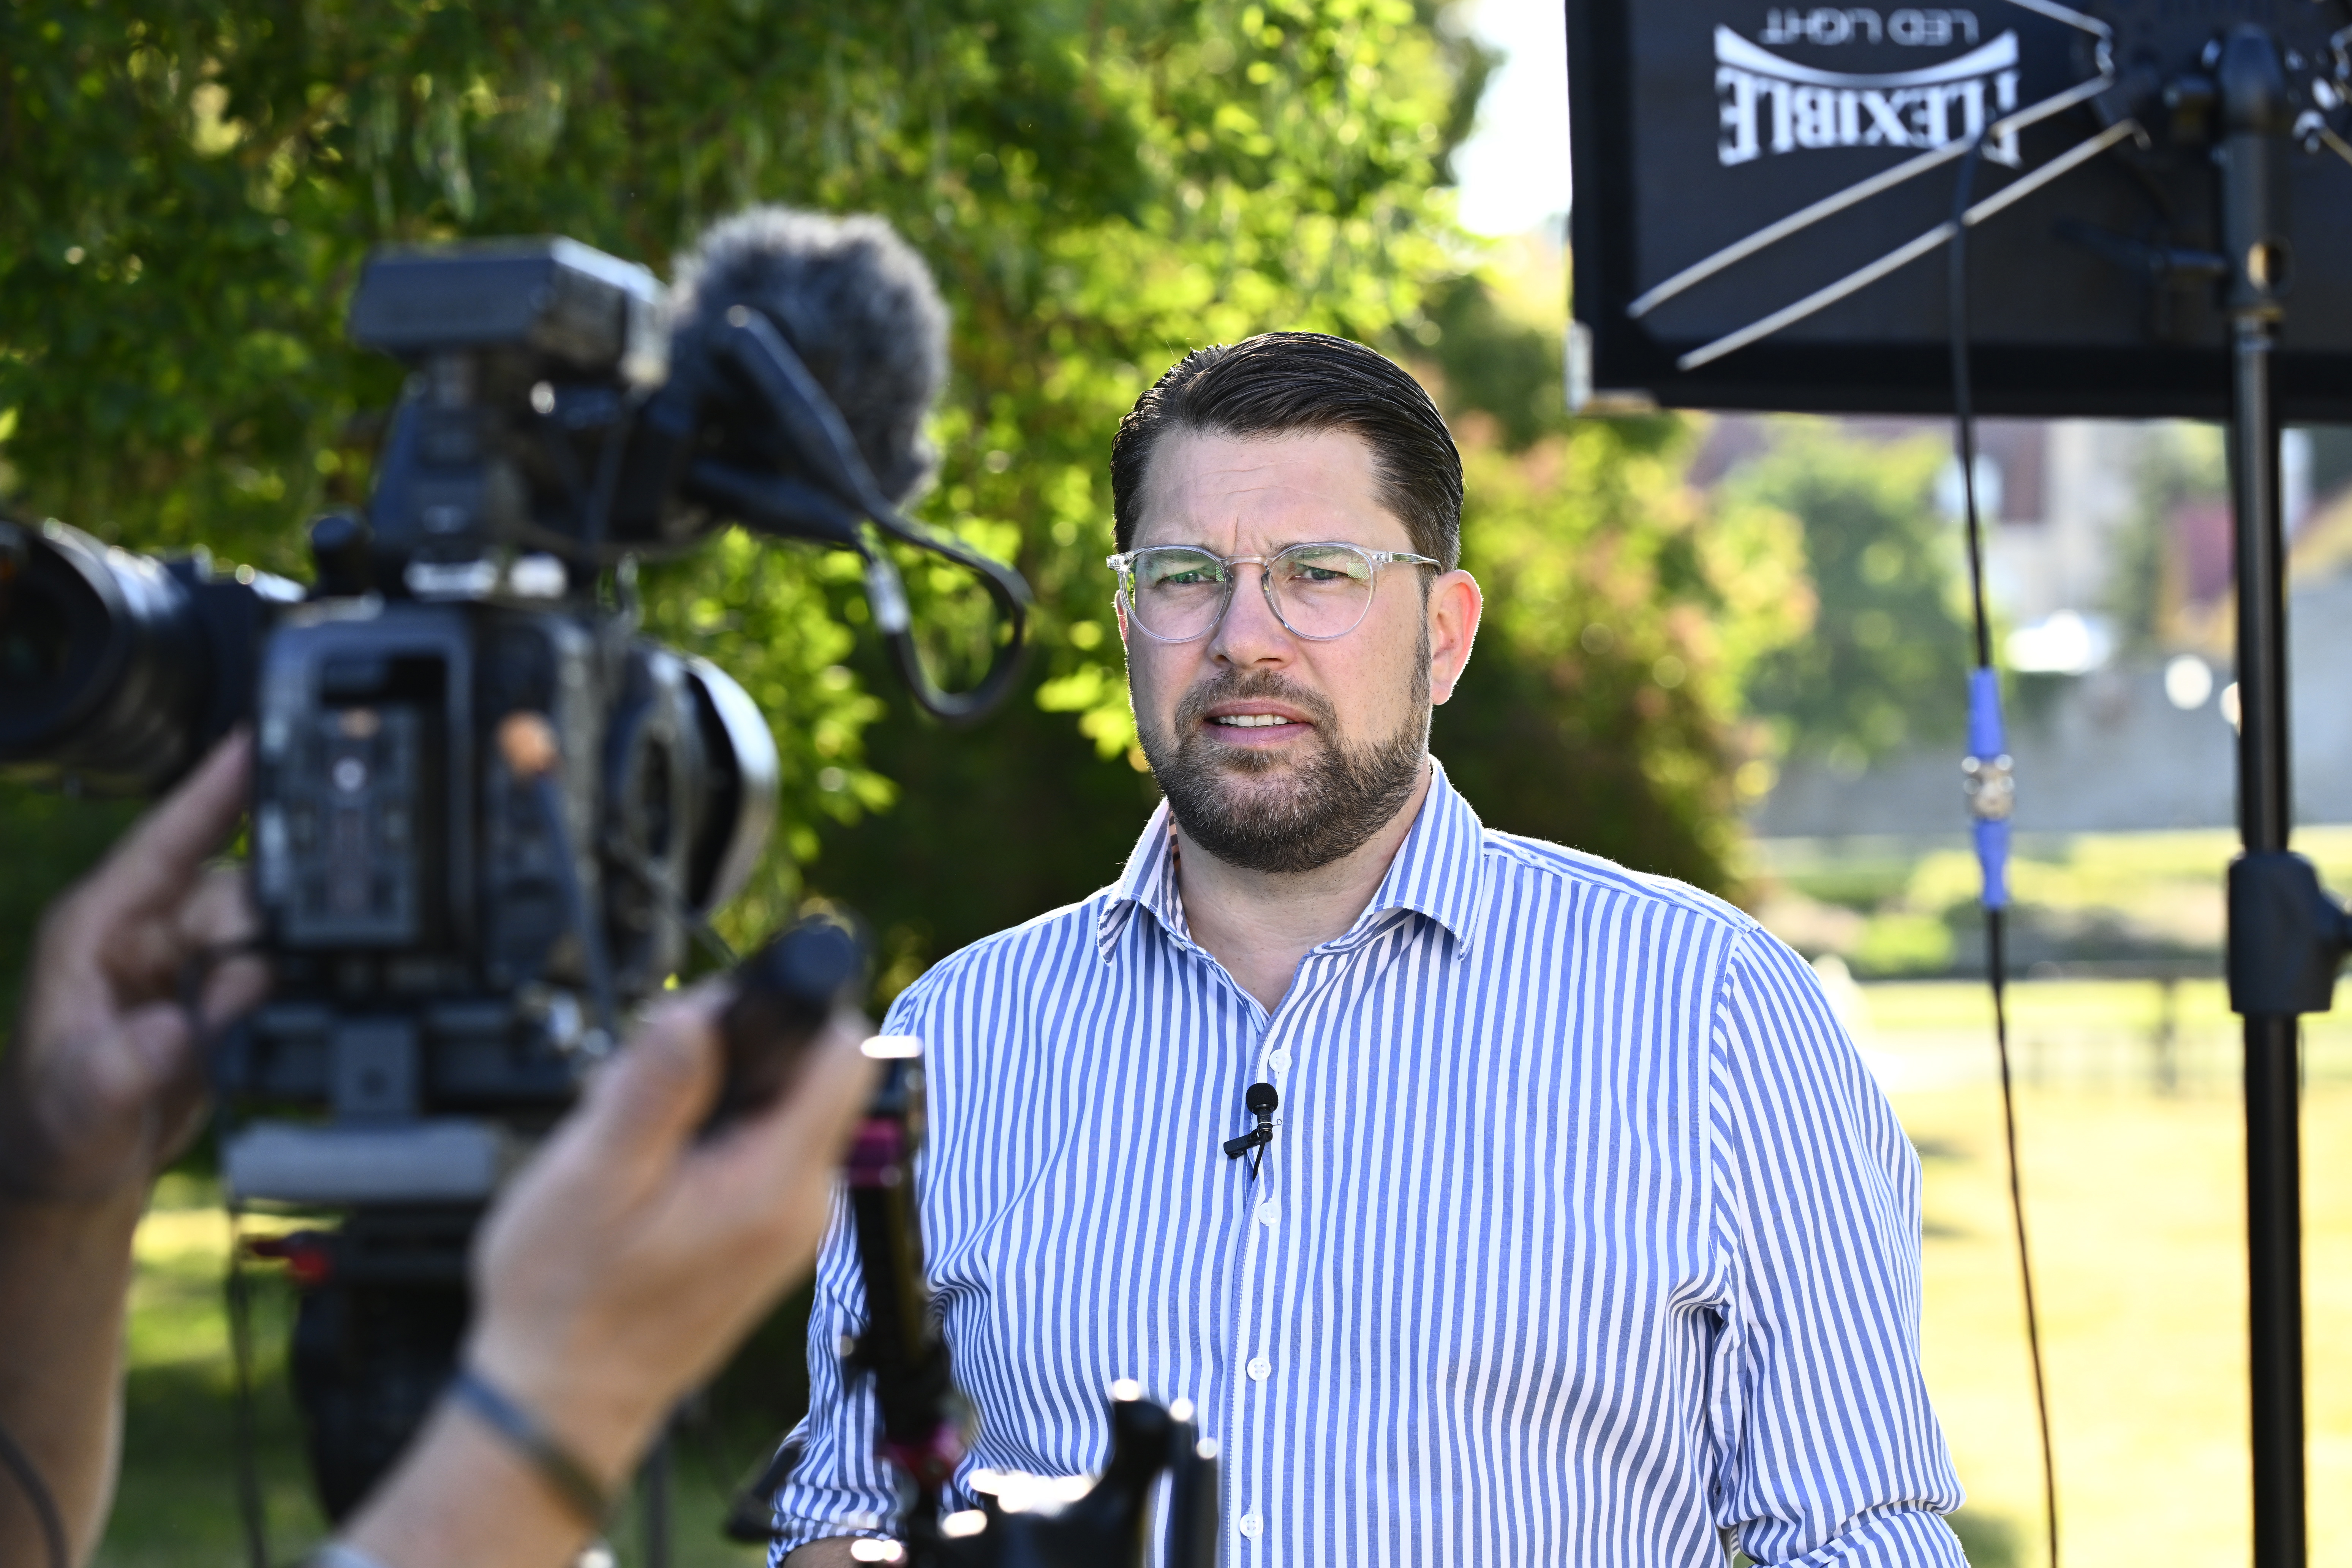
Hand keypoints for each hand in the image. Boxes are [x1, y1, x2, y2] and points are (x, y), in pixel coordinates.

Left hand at [0, 734, 265, 1206]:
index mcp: (98, 927)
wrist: (76, 1176)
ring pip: (263, 927)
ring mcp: (187, 961)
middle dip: (258, 925)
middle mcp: (147, 930)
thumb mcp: (77, 1101)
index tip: (258, 742)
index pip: (166, 840)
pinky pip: (273, 969)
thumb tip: (172, 1030)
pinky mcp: (219, 994)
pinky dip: (282, 992)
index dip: (212, 789)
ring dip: (266, 973)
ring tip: (223, 1033)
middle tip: (242, 988)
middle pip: (233, 885)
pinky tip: (262, 1025)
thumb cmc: (54, 1129)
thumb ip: (123, 1065)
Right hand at [459, 992, 877, 1492]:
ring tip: (631, 1143)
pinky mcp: (764, 1234)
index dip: (788, 1012)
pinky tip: (644, 1172)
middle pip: (802, 1075)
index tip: (716, 1020)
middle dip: (725, 1060)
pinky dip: (702, 1141)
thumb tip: (699, 1013)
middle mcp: (805, 1203)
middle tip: (640, 1095)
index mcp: (778, 1185)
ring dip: (704, 1102)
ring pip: (771, 1110)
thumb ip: (655, 1089)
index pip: (841, 1055)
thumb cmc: (568, 1304)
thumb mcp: (593, 1176)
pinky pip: (753, 1152)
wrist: (561, 1402)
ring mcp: (789, 1223)